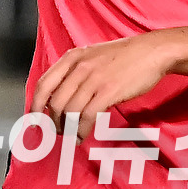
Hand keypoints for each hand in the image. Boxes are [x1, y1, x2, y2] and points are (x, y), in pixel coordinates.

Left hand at [32, 32, 177, 136]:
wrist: (152, 52)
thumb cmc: (124, 57)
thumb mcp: (93, 56)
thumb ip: (75, 72)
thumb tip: (61, 97)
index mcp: (72, 57)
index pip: (43, 84)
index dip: (35, 105)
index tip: (35, 120)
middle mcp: (79, 67)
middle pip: (54, 102)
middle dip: (53, 122)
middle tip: (58, 131)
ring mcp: (93, 79)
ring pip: (69, 111)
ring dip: (67, 129)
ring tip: (71, 136)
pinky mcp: (108, 91)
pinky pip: (87, 116)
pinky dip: (81, 130)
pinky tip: (82, 136)